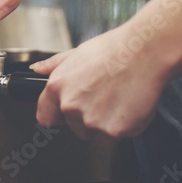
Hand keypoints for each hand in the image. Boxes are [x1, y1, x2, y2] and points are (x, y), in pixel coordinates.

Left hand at [30, 25, 169, 140]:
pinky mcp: (116, 130)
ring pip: (98, 131)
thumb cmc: (114, 50)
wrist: (145, 53)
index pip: (45, 117)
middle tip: (104, 96)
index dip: (57, 117)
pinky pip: (120, 133)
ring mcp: (93, 121)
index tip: (64, 115)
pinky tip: (131, 101)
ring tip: (119, 94)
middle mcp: (71, 106)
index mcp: (58, 87)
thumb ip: (54, 65)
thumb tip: (36, 69)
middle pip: (74, 127)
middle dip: (87, 117)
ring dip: (107, 120)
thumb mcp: (77, 52)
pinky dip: (127, 122)